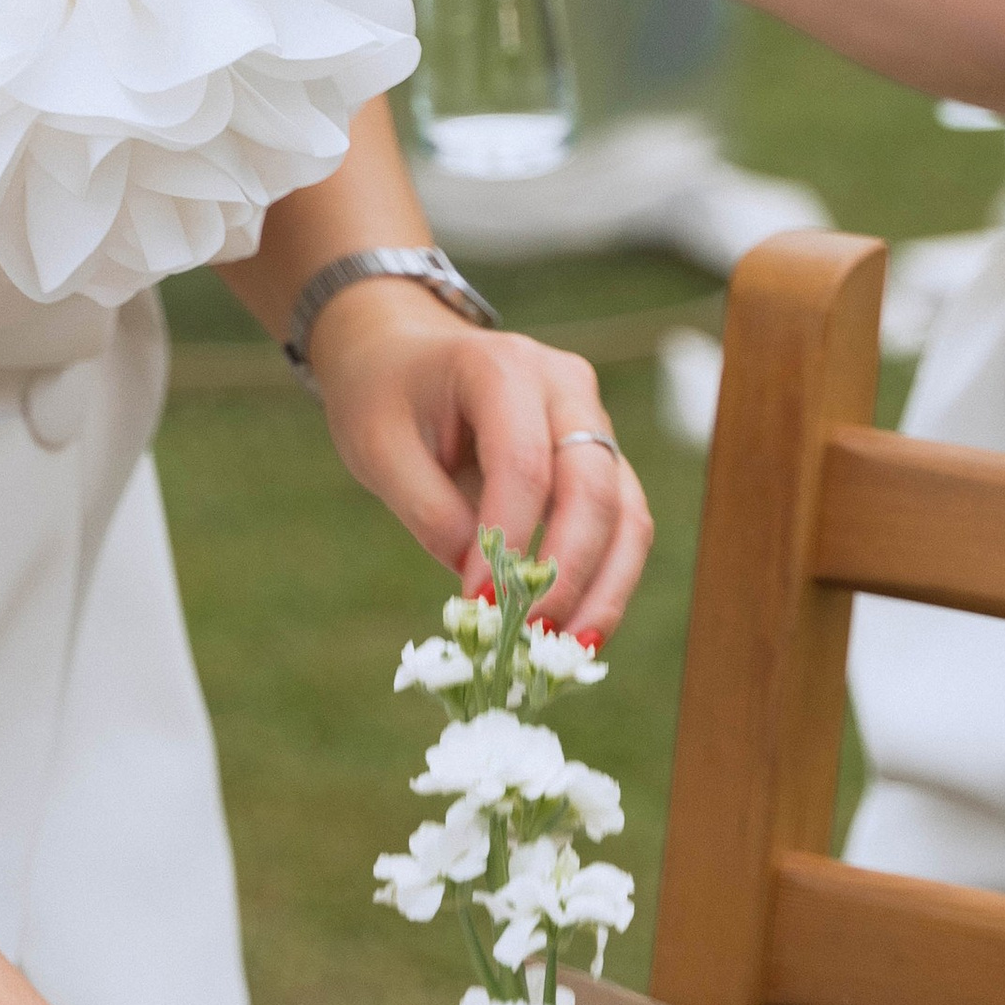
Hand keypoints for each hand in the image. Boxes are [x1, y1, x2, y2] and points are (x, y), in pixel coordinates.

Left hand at [308, 282, 650, 638]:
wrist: (404, 352)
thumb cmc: (384, 395)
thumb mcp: (378, 447)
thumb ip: (428, 511)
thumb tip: (483, 586)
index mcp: (503, 367)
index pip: (523, 462)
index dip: (507, 540)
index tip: (478, 604)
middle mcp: (565, 386)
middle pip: (593, 485)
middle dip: (570, 571)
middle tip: (534, 637)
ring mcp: (592, 419)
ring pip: (626, 510)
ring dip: (606, 586)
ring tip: (571, 652)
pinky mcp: (600, 457)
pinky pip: (621, 522)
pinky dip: (607, 579)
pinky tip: (580, 630)